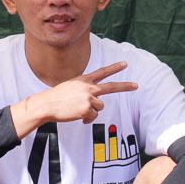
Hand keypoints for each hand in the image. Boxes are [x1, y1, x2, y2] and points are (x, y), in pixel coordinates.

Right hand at [12, 62, 136, 135]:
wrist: (47, 104)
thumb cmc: (57, 97)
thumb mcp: (71, 87)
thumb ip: (84, 91)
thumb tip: (94, 105)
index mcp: (84, 80)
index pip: (102, 72)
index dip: (114, 68)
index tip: (125, 64)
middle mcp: (88, 87)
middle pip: (111, 87)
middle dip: (125, 86)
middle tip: (136, 85)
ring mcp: (89, 97)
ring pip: (99, 107)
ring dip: (91, 111)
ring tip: (78, 110)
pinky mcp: (87, 108)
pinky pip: (93, 116)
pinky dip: (86, 119)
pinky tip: (76, 116)